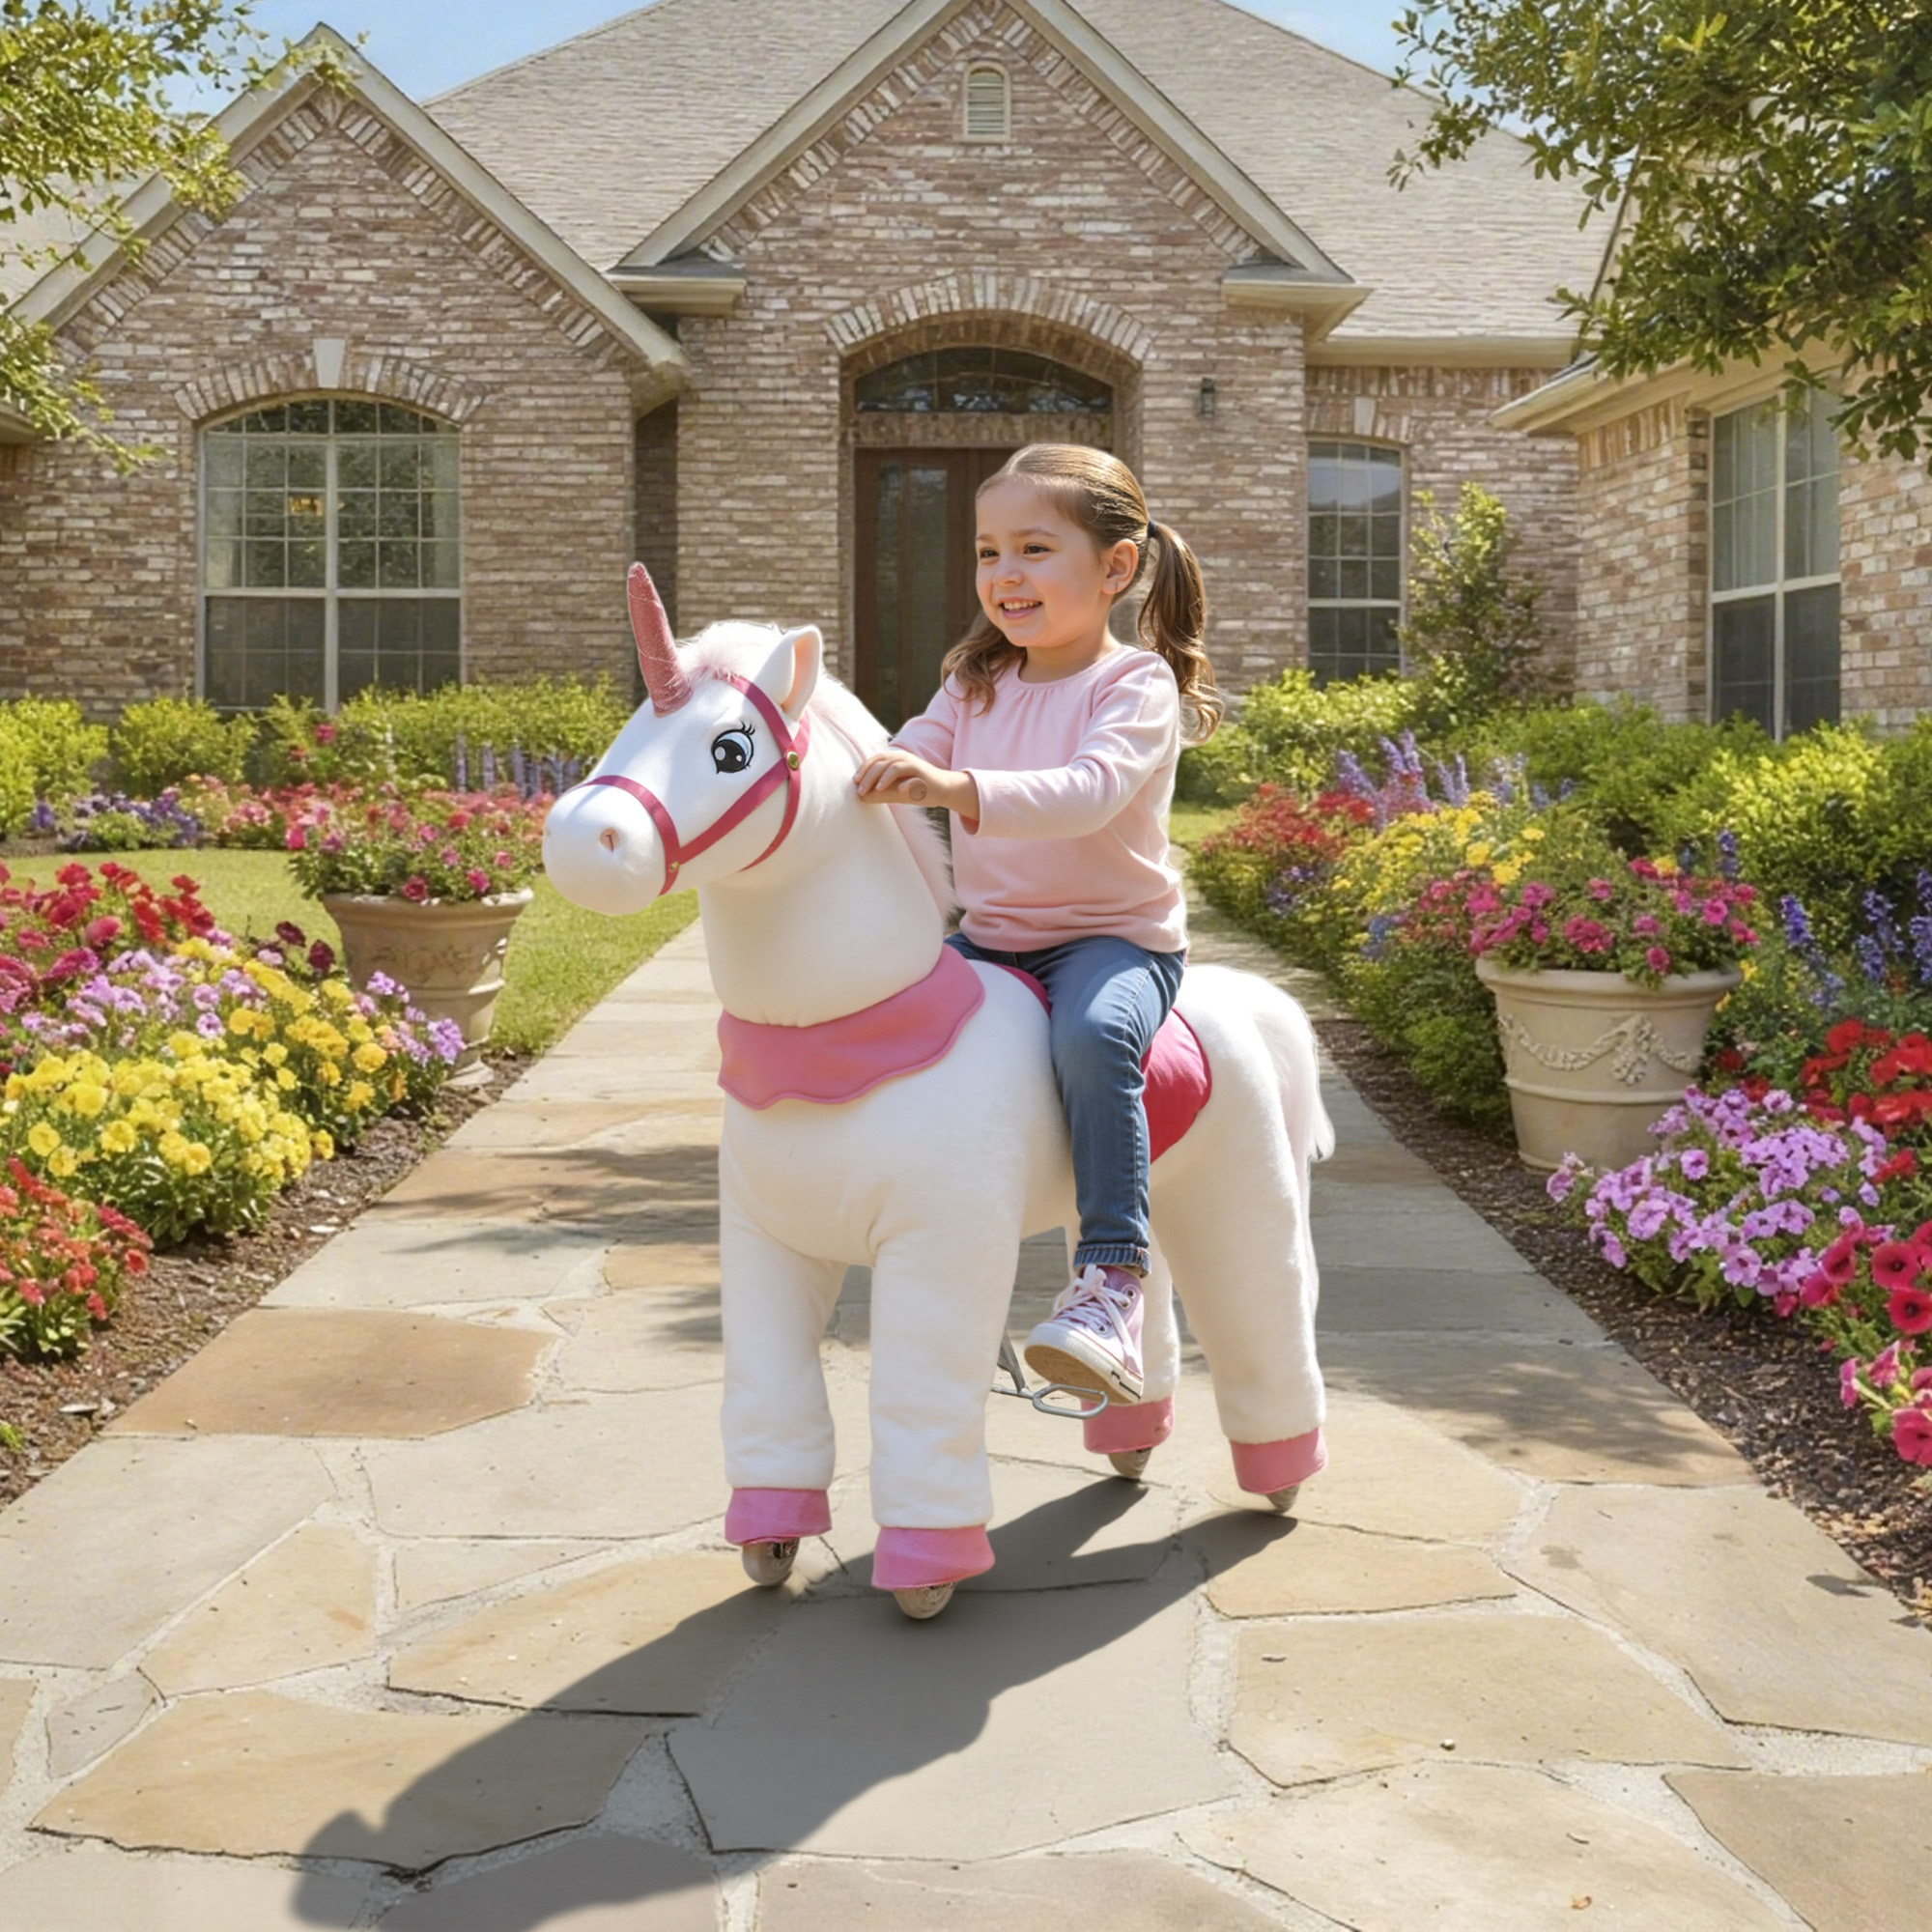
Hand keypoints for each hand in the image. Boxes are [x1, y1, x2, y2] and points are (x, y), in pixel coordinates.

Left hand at [853, 750, 977, 817]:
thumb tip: (861, 798)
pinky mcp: (925, 777)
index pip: (875, 759)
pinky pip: (914, 779)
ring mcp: (915, 767)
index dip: (864, 769)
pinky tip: (900, 791)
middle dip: (869, 776)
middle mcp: (903, 759)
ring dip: (883, 778)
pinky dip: (906, 784)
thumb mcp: (895, 792)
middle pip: (882, 762)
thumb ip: (879, 793)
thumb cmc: (916, 789)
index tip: (855, 782)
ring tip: (876, 790)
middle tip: (861, 791)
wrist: (943, 789)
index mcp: (895, 759)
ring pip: (895, 767)